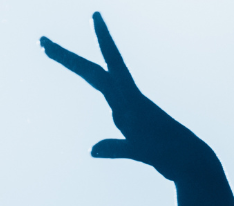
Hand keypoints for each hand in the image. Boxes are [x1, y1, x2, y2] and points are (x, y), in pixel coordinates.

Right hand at [42, 13, 219, 182]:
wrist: (191, 162)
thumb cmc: (172, 155)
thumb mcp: (143, 152)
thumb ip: (119, 148)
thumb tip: (92, 150)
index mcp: (131, 99)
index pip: (112, 63)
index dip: (103, 39)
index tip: (96, 15)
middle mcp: (127, 99)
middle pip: (92, 70)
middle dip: (67, 56)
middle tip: (42, 41)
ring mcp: (127, 109)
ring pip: (97, 80)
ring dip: (75, 66)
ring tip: (50, 52)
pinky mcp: (129, 121)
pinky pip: (105, 98)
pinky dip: (92, 86)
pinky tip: (85, 79)